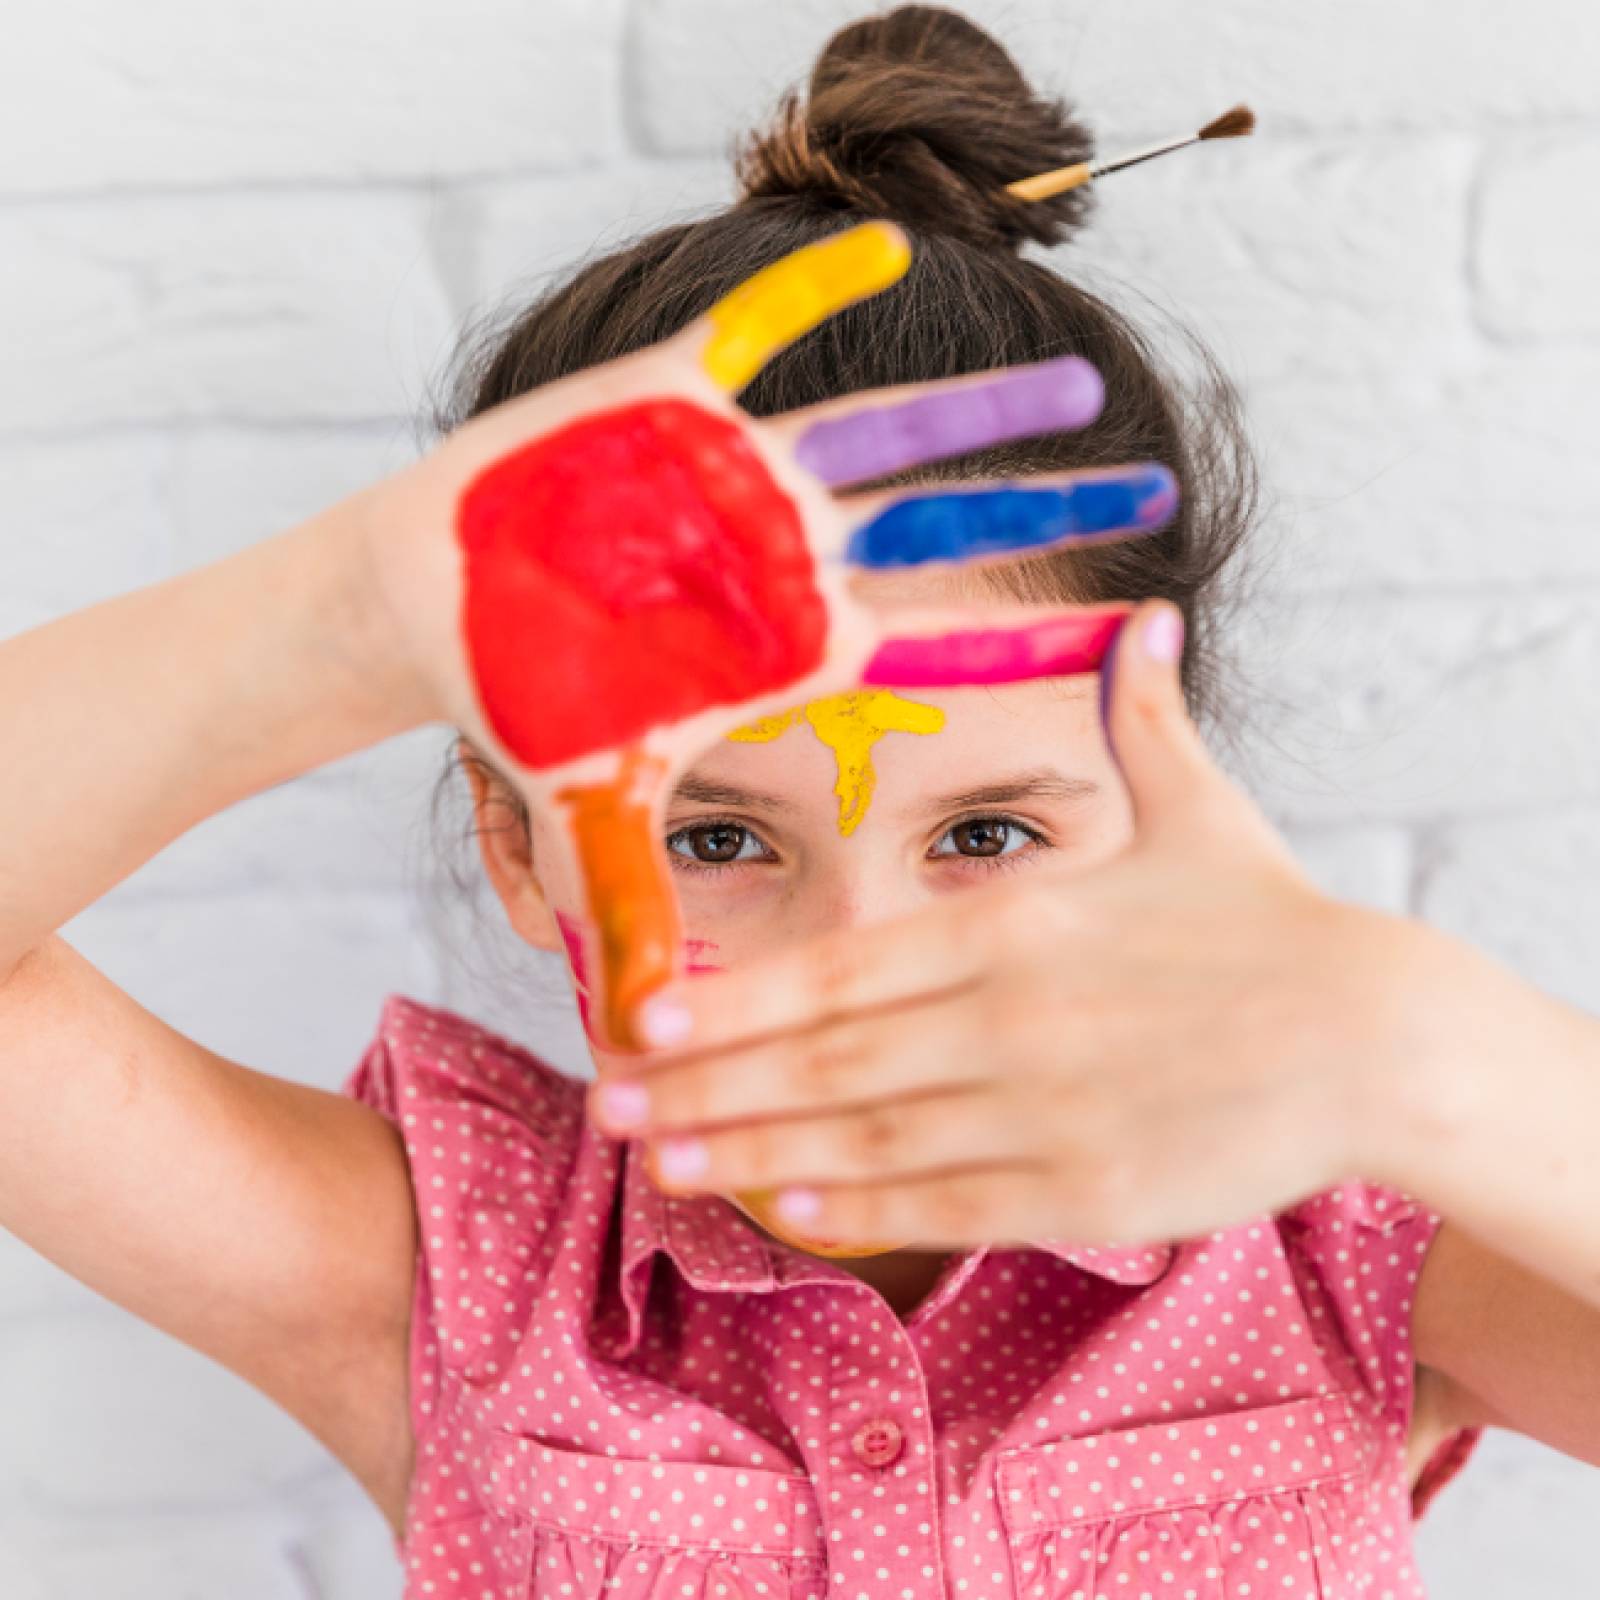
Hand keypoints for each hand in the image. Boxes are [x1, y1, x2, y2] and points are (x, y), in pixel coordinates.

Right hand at [361, 221, 1177, 1047]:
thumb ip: (627, 911)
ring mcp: (740, 476)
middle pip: (939, 533)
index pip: (929, 652)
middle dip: (1045, 509)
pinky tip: (886, 248)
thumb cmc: (521, 698)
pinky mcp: (669, 402)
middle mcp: (784, 556)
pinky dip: (810, 296)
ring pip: (877, 432)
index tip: (1135, 632)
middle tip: (1159, 488)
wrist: (436, 600)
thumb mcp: (585, 811)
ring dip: (972, 407)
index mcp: (786, 647)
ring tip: (1075, 384)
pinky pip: (755, 338)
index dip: (1028, 646)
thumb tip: (641, 1046)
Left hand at [589, 599, 1449, 1250]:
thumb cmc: (1271, 919)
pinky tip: (787, 1206)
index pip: (840, 967)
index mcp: (1013, 925)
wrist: (1379, 1032)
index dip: (732, 999)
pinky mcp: (1086, 1189)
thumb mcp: (1199, 809)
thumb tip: (1148, 619)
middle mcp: (1006, 1017)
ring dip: (752, 1150)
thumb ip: (1144, 721)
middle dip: (707, 1083)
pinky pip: (947, 1203)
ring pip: (866, 1137)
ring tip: (663, 1164)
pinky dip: (860, 1206)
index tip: (644, 1018)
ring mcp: (1041, 1109)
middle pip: (825, 1056)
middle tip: (607, 1104)